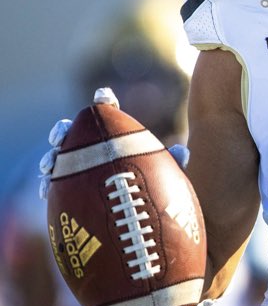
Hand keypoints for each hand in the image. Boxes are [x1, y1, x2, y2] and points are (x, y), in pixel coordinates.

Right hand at [38, 86, 188, 198]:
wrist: (141, 210)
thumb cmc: (153, 186)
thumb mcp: (164, 174)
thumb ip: (172, 162)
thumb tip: (183, 152)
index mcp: (115, 136)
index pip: (108, 112)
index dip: (105, 101)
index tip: (105, 96)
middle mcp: (94, 147)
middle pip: (73, 131)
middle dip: (64, 129)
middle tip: (62, 134)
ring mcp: (79, 165)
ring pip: (59, 156)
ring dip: (51, 156)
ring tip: (49, 164)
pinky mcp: (70, 186)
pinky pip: (54, 183)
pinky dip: (48, 184)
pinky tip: (46, 190)